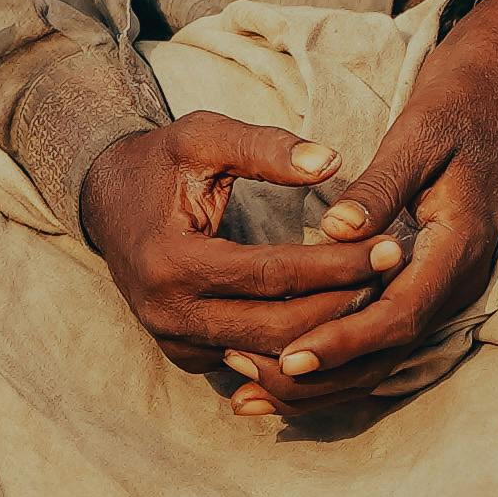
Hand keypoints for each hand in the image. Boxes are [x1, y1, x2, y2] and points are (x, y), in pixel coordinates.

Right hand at [79, 113, 407, 381]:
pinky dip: (296, 343)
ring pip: (268, 355)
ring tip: (377, 294)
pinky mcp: (184, 355)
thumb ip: (266, 147)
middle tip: (393, 272)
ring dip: (326, 330)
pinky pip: (250, 360)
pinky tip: (339, 315)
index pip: (274, 275)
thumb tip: (333, 162)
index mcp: (174, 261)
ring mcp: (175, 342)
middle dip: (342, 302)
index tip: (388, 244)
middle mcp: (170, 314)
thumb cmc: (160, 159)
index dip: (335, 263)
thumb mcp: (205, 136)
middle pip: (278, 329)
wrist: (104, 197)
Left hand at [220, 0, 497, 418]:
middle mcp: (457, 280)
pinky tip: (288, 365)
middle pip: (388, 352)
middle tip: (251, 385)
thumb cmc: (452, 107)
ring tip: (253, 391)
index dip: (344, 339)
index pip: (399, 315)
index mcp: (459, 248)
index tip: (290, 354)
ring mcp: (445, 285)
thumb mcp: (417, 135)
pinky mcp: (428, 281)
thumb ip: (380, 186)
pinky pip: (383, 332)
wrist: (491, 93)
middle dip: (324, 374)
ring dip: (324, 377)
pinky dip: (339, 354)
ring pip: (384, 353)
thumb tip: (336, 232)